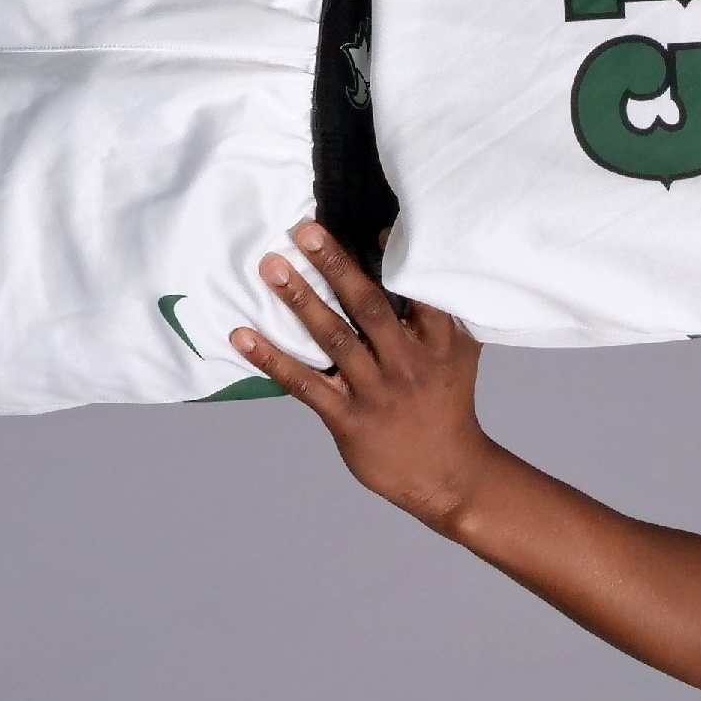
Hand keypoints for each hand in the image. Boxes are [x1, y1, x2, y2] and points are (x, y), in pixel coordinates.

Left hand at [234, 221, 494, 527]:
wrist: (448, 475)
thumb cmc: (448, 403)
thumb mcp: (458, 353)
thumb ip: (437, 311)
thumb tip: (409, 259)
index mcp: (437, 342)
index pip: (416, 292)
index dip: (395, 259)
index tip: (371, 226)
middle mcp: (405, 361)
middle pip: (368, 306)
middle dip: (336, 266)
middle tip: (305, 231)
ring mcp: (375, 391)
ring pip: (333, 339)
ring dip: (300, 301)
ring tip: (272, 268)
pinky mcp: (347, 418)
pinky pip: (304, 384)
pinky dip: (271, 359)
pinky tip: (242, 336)